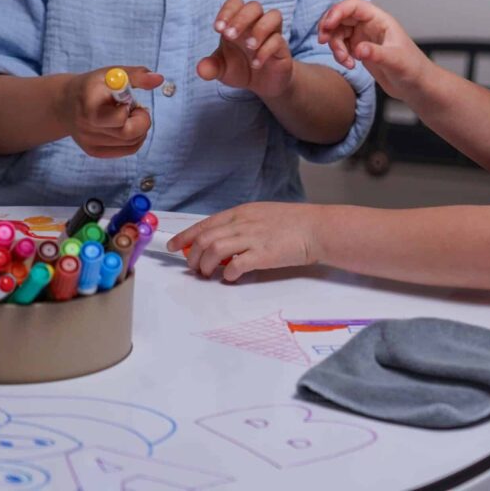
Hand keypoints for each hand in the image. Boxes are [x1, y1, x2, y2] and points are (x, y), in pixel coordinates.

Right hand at [60, 66, 162, 157]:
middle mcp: (87, 127)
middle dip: (141, 121)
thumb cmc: (93, 86)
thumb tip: (159, 79)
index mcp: (89, 105)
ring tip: (127, 115)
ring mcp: (90, 142)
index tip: (128, 100)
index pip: (119, 118)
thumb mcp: (112, 73)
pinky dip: (134, 138)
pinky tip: (125, 126)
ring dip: (139, 129)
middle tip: (136, 109)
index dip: (130, 109)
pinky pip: (127, 150)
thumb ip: (136, 75)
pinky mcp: (94, 152)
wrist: (65, 104)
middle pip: (128, 134)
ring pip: (132, 143)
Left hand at [167, 202, 318, 281]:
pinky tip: (229, 278)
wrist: (317, 228)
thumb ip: (240, 226)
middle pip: (205, 238)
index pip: (205, 224)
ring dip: (206, 265)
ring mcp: (253, 238)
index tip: (172, 246)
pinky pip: (237, 265)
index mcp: (241, 212)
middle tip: (192, 267)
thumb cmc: (292, 223)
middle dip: (192, 255)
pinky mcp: (264, 254)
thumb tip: (220, 242)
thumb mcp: (261, 216)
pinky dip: (227, 273)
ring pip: (215, 250)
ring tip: (206, 274)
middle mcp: (243, 223)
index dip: (184, 236)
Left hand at [196, 0, 293, 99]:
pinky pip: (278, 40)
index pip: (235, 3)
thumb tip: (201, 69)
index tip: (217, 29)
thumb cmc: (241, 69)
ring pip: (274, 16)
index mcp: (238, 23)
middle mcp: (255, 24)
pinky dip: (265, 51)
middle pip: (254, 6)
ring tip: (249, 46)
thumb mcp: (221, 70)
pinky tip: (255, 64)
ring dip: (260, 29)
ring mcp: (271, 34)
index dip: (227, 11)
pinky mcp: (282, 48)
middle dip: (241, 19)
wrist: (263, 85)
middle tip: (229, 36)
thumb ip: (210, 67)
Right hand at [317, 0, 430, 101]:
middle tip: (322, 41)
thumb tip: (358, 49)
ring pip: (338, 32)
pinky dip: (339, 54)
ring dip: (334, 45)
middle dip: (329, 27)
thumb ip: (377, 54)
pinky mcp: (360, 49)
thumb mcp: (396, 61)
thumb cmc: (413, 69)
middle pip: (341, 16)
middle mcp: (370, 25)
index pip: (354, 5)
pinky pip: (341, 45)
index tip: (327, 26)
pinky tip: (349, 65)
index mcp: (380, 20)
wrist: (416, 86)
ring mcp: (363, 37)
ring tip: (345, 61)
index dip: (337, 11)